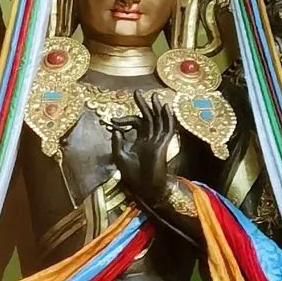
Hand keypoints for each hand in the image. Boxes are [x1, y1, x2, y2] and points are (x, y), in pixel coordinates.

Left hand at [111, 91, 174, 205]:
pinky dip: (167, 119)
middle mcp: (150, 139)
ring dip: (157, 109)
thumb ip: (117, 142)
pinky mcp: (163, 145)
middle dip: (143, 105)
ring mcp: (158, 142)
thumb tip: (114, 128)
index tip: (114, 120)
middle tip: (138, 92)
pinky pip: (167, 129)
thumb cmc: (132, 175)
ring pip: (159, 121)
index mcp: (140, 141)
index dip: (126, 119)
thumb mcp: (120, 156)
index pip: (136, 123)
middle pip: (148, 118)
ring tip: (153, 96)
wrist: (144, 188)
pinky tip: (164, 108)